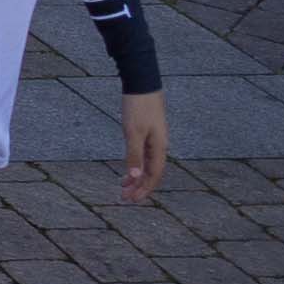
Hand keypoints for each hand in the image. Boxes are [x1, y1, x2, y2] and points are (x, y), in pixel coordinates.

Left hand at [118, 90, 171, 206]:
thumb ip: (134, 155)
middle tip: (124, 196)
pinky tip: (128, 167)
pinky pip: (144, 154)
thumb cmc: (138, 107)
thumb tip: (136, 177)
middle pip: (152, 172)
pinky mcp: (149, 131)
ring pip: (148, 164)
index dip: (144, 189)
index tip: (131, 199)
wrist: (142, 83)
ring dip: (136, 176)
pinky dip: (136, 164)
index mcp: (159, 147)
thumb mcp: (133, 132)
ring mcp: (155, 138)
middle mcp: (160, 145)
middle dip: (139, 186)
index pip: (154, 175)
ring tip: (123, 185)